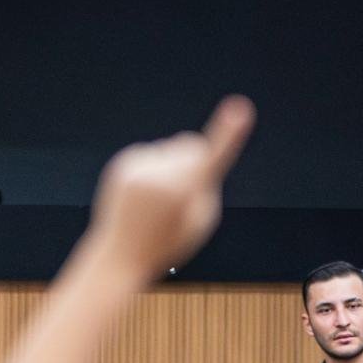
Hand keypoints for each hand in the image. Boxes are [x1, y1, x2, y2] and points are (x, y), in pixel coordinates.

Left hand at [87, 95, 253, 279]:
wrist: (121, 255)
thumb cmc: (169, 242)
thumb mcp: (202, 221)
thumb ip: (207, 183)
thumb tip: (196, 153)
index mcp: (181, 191)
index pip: (210, 155)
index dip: (229, 132)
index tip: (240, 107)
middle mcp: (156, 173)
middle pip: (192, 145)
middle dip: (196, 161)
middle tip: (186, 196)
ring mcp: (137, 166)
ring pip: (172, 148)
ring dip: (174, 167)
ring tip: (160, 201)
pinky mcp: (124, 163)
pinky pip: (153, 154)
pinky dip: (156, 170)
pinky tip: (145, 196)